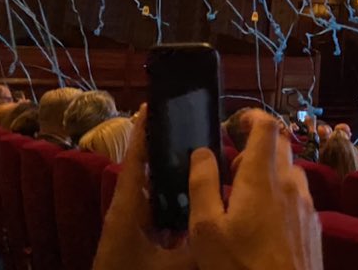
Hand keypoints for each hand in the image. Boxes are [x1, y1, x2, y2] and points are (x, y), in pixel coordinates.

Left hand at [93, 106, 193, 269]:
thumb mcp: (175, 264)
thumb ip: (203, 240)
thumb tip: (231, 219)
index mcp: (127, 209)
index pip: (135, 158)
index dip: (144, 130)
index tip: (155, 103)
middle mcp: (126, 212)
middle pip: (146, 169)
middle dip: (168, 147)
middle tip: (195, 126)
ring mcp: (131, 228)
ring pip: (154, 191)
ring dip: (174, 173)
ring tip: (203, 154)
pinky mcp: (137, 243)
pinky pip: (158, 211)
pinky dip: (176, 198)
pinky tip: (200, 198)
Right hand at [190, 112, 321, 269]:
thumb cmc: (241, 268)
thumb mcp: (206, 230)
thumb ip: (202, 185)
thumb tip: (203, 152)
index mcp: (263, 178)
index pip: (267, 126)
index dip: (252, 115)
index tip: (235, 121)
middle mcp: (290, 184)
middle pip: (280, 147)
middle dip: (256, 147)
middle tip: (231, 167)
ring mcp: (306, 205)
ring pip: (289, 172)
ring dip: (268, 174)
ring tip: (244, 198)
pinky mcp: (313, 226)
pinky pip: (297, 197)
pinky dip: (280, 196)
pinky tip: (264, 223)